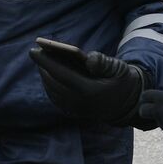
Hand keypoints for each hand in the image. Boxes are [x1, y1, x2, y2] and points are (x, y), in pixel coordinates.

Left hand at [29, 40, 150, 127]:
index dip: (45, 62)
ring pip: (52, 91)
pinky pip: (56, 98)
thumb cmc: (122, 81)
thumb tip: (89, 58)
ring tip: (41, 61)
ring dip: (44, 76)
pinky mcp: (74, 113)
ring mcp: (76, 110)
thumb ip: (104, 62)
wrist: (129, 105)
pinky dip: (49, 86)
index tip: (33, 50)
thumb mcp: (119, 68)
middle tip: (36, 52)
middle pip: (53, 83)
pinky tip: (48, 74)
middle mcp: (79, 103)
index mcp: (89, 91)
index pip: (61, 74)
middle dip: (43, 67)